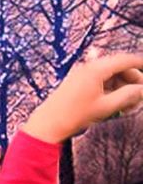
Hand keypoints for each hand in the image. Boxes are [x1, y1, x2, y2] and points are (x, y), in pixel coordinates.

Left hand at [22, 52, 142, 143]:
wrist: (49, 123)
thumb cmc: (74, 115)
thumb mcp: (106, 106)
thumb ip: (128, 96)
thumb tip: (142, 89)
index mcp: (95, 69)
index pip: (124, 60)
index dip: (141, 63)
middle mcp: (89, 67)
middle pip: (119, 67)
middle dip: (133, 80)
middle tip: (140, 97)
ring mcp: (83, 74)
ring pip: (111, 75)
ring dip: (123, 87)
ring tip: (129, 105)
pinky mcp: (79, 82)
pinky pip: (101, 81)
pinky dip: (112, 89)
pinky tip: (117, 104)